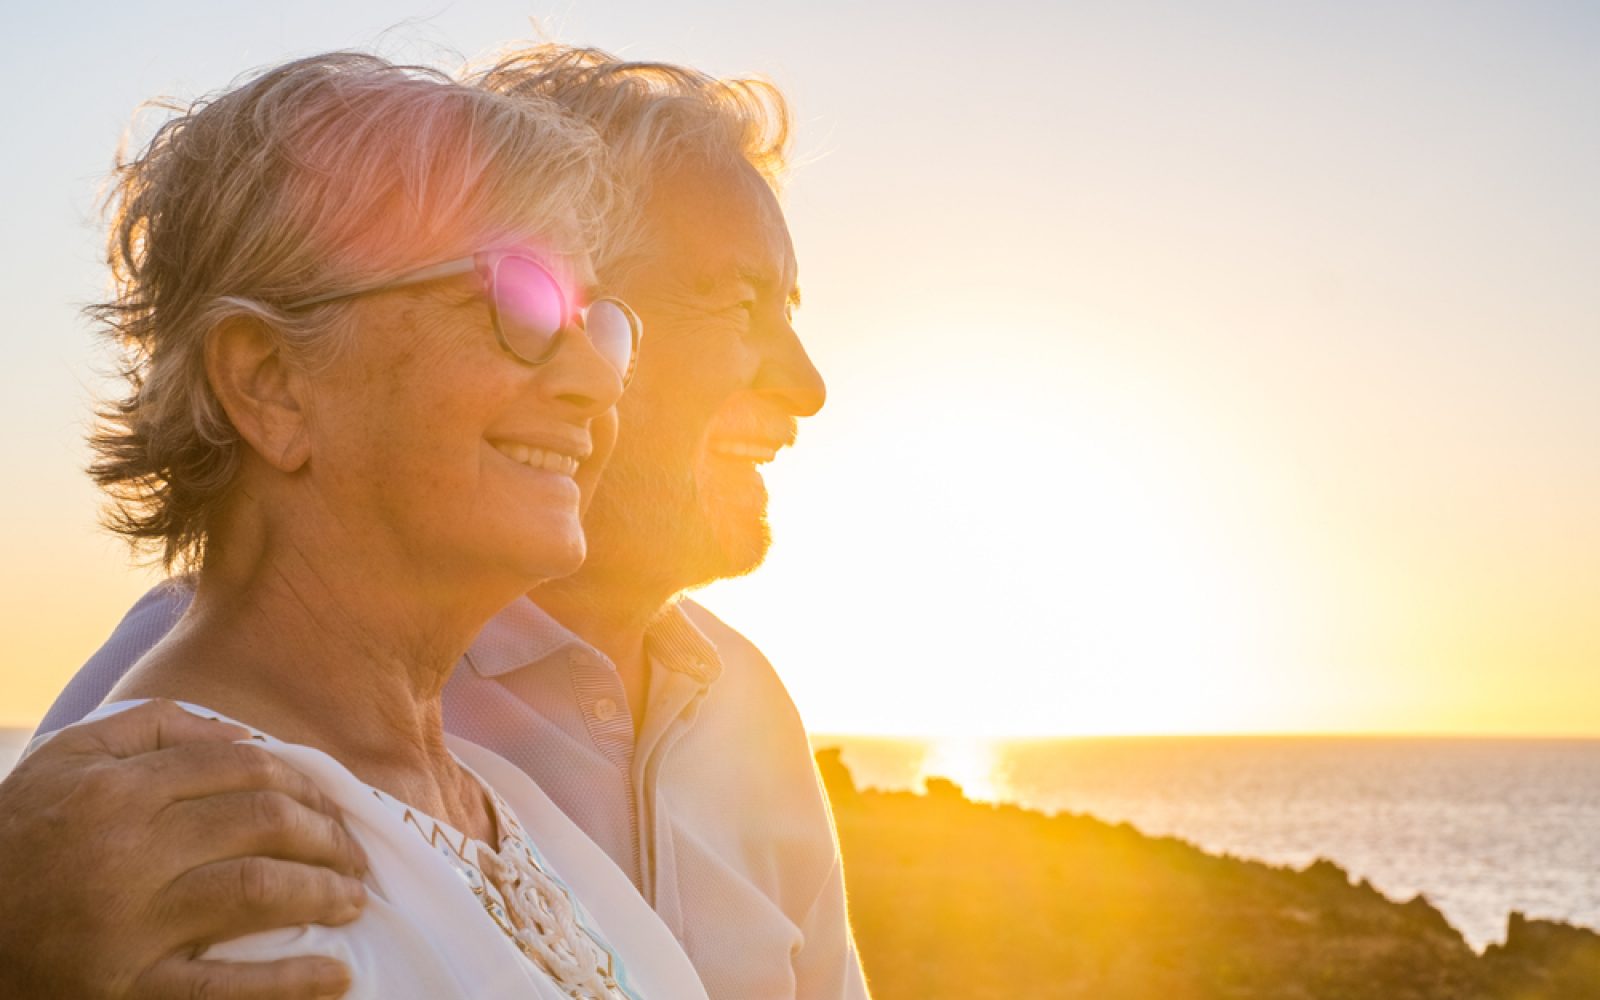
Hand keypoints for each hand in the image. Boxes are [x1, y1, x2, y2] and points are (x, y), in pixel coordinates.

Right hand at [0, 699, 368, 998]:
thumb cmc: (21, 838)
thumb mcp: (67, 761)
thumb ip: (153, 730)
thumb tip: (244, 735)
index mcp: (117, 790)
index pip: (242, 768)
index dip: (302, 780)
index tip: (330, 801)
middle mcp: (126, 851)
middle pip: (262, 822)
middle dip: (325, 833)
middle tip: (353, 849)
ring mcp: (128, 926)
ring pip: (257, 890)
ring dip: (323, 891)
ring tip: (354, 897)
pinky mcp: (126, 992)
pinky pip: (223, 988)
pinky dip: (290, 982)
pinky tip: (336, 974)